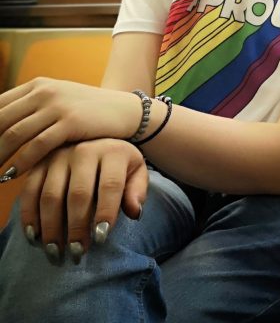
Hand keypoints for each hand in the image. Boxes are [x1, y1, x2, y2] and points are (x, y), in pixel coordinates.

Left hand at [0, 79, 140, 176]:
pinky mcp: (71, 121)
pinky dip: (22, 161)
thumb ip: (30, 111)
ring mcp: (58, 105)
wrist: (125, 111)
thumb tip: (0, 128)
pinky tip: (13, 174)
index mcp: (36, 85)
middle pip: (0, 121)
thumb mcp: (57, 102)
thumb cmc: (88, 112)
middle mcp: (44, 91)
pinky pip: (38, 144)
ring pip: (15, 134)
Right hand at [20, 139, 147, 263]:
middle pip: (78, 194)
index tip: (101, 239)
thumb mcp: (136, 171)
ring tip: (55, 251)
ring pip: (51, 195)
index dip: (105, 213)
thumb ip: (137, 191)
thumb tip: (134, 212)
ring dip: (51, 227)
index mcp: (113, 152)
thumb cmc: (118, 163)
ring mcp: (58, 156)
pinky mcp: (39, 164)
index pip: (110, 186)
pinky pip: (30, 192)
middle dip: (77, 227)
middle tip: (77, 253)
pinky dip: (30, 215)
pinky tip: (35, 236)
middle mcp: (84, 151)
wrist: (97, 138)